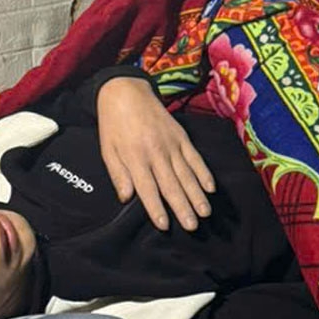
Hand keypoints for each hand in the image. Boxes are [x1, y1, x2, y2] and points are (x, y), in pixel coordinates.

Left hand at [97, 76, 215, 230]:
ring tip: (205, 212)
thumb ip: (118, 174)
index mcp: (135, 157)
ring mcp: (172, 144)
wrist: (127, 93)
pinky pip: (195, 157)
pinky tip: (210, 187)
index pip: (147, 188)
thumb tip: (126, 198)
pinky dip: (203, 173)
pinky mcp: (182, 136)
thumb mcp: (108, 150)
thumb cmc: (114, 126)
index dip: (156, 208)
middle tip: (193, 226)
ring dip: (197, 195)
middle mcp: (156, 152)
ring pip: (186, 174)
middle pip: (171, 184)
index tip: (165, 225)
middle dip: (183, 207)